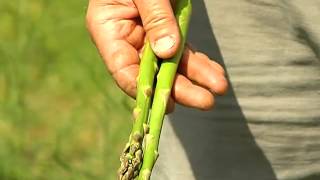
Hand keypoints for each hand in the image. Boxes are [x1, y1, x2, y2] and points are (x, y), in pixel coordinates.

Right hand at [86, 0, 227, 111]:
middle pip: (151, 74)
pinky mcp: (167, 33)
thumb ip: (155, 17)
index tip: (168, 104)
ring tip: (219, 87)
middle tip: (205, 101)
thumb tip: (168, 52)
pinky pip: (182, 53)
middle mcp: (126, 40)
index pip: (123, 69)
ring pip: (171, 66)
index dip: (144, 89)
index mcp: (108, 30)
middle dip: (179, 88)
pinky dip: (199, 63)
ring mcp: (147, 39)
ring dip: (196, 78)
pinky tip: (215, 73)